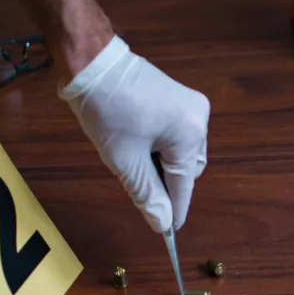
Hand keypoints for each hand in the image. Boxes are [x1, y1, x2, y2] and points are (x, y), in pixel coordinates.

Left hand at [58, 35, 209, 232]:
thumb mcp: (125, 161)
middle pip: (188, 169)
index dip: (175, 209)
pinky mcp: (181, 100)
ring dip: (164, 166)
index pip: (185, 184)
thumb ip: (148, 195)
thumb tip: (163, 224)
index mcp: (190, 133)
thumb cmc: (107, 110)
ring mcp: (192, 107)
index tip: (168, 233)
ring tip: (135, 164)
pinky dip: (163, 149)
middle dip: (167, 183)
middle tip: (139, 190)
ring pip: (184, 154)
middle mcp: (199, 120)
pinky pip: (178, 136)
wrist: (94, 62)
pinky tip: (141, 148)